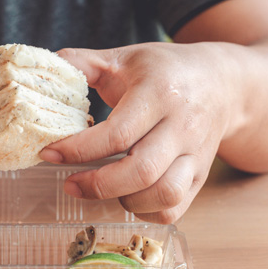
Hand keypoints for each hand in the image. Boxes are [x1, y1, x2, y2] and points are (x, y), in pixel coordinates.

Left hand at [40, 42, 236, 223]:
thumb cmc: (165, 70)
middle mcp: (182, 126)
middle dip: (97, 185)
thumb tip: (45, 70)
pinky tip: (127, 197)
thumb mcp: (125, 57)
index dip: (78, 150)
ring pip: (163, 194)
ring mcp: (196, 153)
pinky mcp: (201, 175)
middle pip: (140, 171)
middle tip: (71, 184)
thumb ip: (82, 63)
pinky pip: (176, 208)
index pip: (117, 133)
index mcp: (159, 93)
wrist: (222, 82)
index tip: (50, 154)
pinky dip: (147, 211)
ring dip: (124, 200)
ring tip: (102, 188)